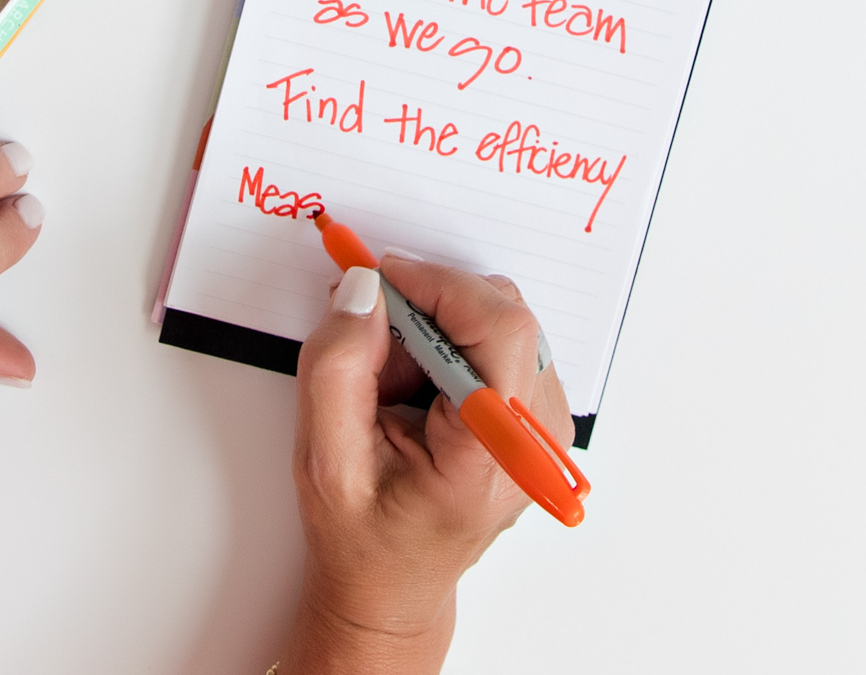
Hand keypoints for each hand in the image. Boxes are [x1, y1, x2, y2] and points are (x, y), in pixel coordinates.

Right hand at [283, 255, 572, 674]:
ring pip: (497, 319)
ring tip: (391, 381)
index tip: (381, 277)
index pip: (500, 331)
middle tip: (371, 337)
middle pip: (502, 315)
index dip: (440, 286)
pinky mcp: (532, 416)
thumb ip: (337, 366)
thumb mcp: (324, 458)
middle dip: (427, 306)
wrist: (391, 588)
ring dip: (435, 326)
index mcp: (491, 457)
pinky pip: (497, 339)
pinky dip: (448, 341)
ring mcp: (541, 428)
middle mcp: (535, 440)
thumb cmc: (362, 537)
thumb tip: (366, 288)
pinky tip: (415, 385)